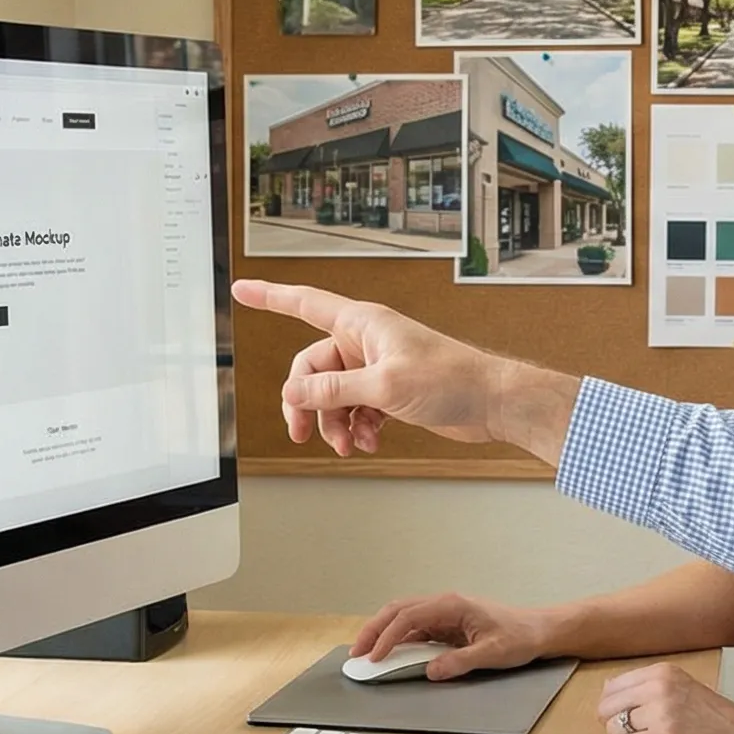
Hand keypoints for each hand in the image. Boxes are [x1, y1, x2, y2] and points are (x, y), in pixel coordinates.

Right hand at [233, 279, 568, 457]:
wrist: (492, 402)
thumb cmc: (451, 379)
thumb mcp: (384, 385)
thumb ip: (335, 389)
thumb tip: (296, 392)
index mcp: (362, 324)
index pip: (304, 303)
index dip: (270, 296)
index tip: (242, 288)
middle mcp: (366, 341)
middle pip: (312, 367)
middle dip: (306, 402)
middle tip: (302, 434)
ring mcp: (377, 366)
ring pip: (333, 394)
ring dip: (334, 422)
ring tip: (348, 444)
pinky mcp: (390, 391)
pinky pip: (355, 408)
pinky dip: (356, 427)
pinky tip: (368, 442)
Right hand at [352, 594, 549, 679]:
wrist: (538, 630)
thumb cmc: (519, 636)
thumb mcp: (492, 653)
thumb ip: (460, 661)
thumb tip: (431, 671)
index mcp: (452, 605)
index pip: (409, 617)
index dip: (388, 636)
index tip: (375, 656)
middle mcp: (444, 604)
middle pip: (398, 611)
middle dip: (374, 630)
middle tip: (357, 653)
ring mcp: (443, 613)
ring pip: (402, 617)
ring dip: (382, 633)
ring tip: (365, 653)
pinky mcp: (445, 624)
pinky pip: (414, 628)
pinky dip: (397, 639)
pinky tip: (389, 654)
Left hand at [596, 663, 733, 733]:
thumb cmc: (718, 720)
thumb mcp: (683, 689)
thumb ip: (647, 687)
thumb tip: (606, 688)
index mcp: (663, 672)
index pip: (612, 686)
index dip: (615, 708)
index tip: (631, 718)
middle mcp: (660, 686)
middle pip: (606, 708)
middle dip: (616, 725)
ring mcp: (662, 712)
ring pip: (614, 730)